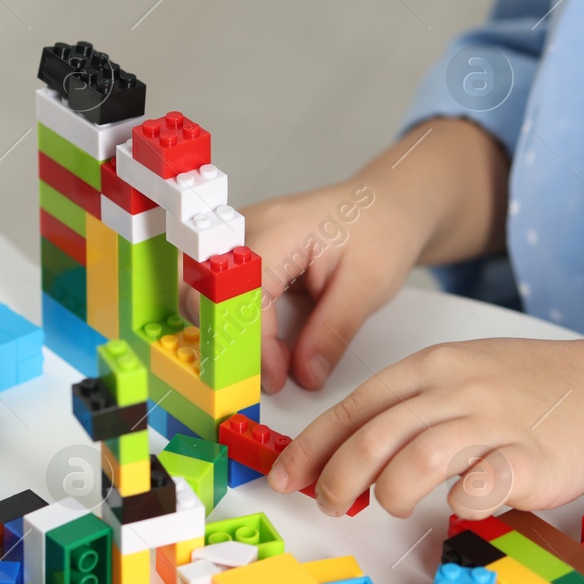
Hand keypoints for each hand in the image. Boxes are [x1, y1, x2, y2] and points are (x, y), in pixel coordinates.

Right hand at [180, 118, 510, 392]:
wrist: (385, 206)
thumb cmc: (380, 231)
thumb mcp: (368, 286)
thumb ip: (332, 332)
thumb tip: (305, 375)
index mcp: (280, 228)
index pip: (242, 293)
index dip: (255, 344)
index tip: (278, 377)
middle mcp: (247, 227)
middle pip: (200, 290)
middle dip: (226, 339)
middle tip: (270, 371)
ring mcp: (238, 237)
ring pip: (198, 292)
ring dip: (225, 331)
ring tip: (272, 354)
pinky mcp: (239, 253)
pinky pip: (216, 292)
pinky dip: (234, 322)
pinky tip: (268, 339)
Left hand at [269, 320, 583, 517]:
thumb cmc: (527, 388)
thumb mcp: (459, 376)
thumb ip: (408, 408)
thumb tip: (348, 452)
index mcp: (432, 369)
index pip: (356, 406)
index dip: (314, 446)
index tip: (286, 476)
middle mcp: (456, 390)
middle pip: (377, 434)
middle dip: (340, 476)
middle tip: (330, 504)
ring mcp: (494, 422)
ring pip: (420, 455)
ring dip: (394, 490)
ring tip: (394, 505)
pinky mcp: (530, 457)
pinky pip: (485, 480)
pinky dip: (463, 499)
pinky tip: (458, 508)